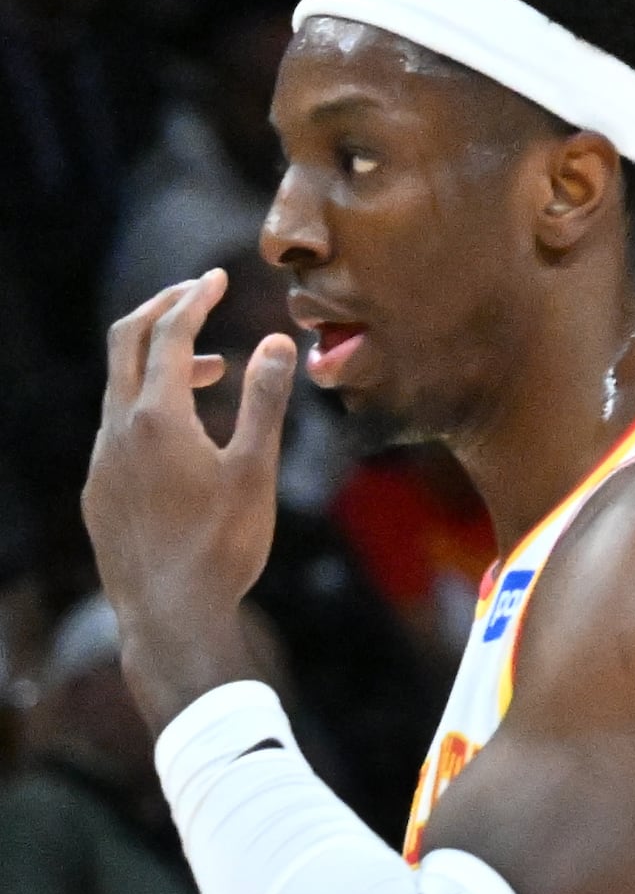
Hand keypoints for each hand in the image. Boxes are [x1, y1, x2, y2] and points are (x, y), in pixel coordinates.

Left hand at [84, 270, 291, 726]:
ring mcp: (102, 461)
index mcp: (158, 417)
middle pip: (125, 344)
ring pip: (120, 389)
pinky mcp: (99, 490)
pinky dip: (148, 405)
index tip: (217, 278)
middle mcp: (118, 430)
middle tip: (196, 294)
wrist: (168, 614)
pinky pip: (116, 427)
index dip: (194, 299)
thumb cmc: (222, 545)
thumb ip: (264, 401)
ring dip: (161, 364)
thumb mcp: (256, 470)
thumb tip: (276, 342)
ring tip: (212, 372)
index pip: (171, 335)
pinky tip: (183, 435)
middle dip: (160, 311)